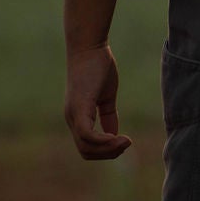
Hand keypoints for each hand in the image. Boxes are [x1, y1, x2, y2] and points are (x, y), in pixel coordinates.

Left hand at [64, 44, 132, 160]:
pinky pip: (87, 134)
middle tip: (127, 143)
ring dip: (108, 149)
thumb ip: (108, 116)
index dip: (105, 151)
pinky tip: (117, 137)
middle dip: (108, 153)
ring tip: (126, 141)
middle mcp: (72, 119)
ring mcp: (74, 114)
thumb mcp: (106, 96)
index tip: (124, 142)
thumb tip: (114, 135)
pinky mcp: (80, 107)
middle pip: (86, 151)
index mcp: (78, 117)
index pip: (87, 146)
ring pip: (86, 146)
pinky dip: (102, 141)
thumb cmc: (97, 67)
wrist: (89, 47)